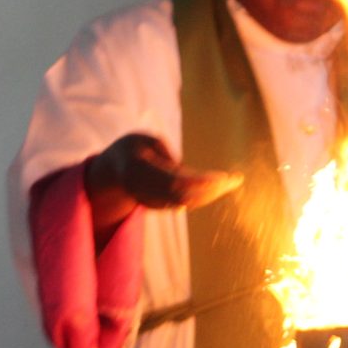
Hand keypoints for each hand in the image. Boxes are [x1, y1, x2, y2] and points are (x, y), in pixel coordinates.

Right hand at [86, 133, 243, 216]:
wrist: (113, 168)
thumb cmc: (135, 147)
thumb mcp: (148, 141)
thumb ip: (167, 156)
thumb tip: (184, 174)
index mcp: (138, 170)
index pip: (174, 183)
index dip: (199, 183)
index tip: (222, 178)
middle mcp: (144, 191)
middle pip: (182, 197)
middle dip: (210, 191)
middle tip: (235, 180)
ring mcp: (150, 202)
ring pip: (185, 202)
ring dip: (211, 194)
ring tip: (234, 181)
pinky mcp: (159, 205)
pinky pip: (184, 202)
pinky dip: (204, 195)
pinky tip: (222, 186)